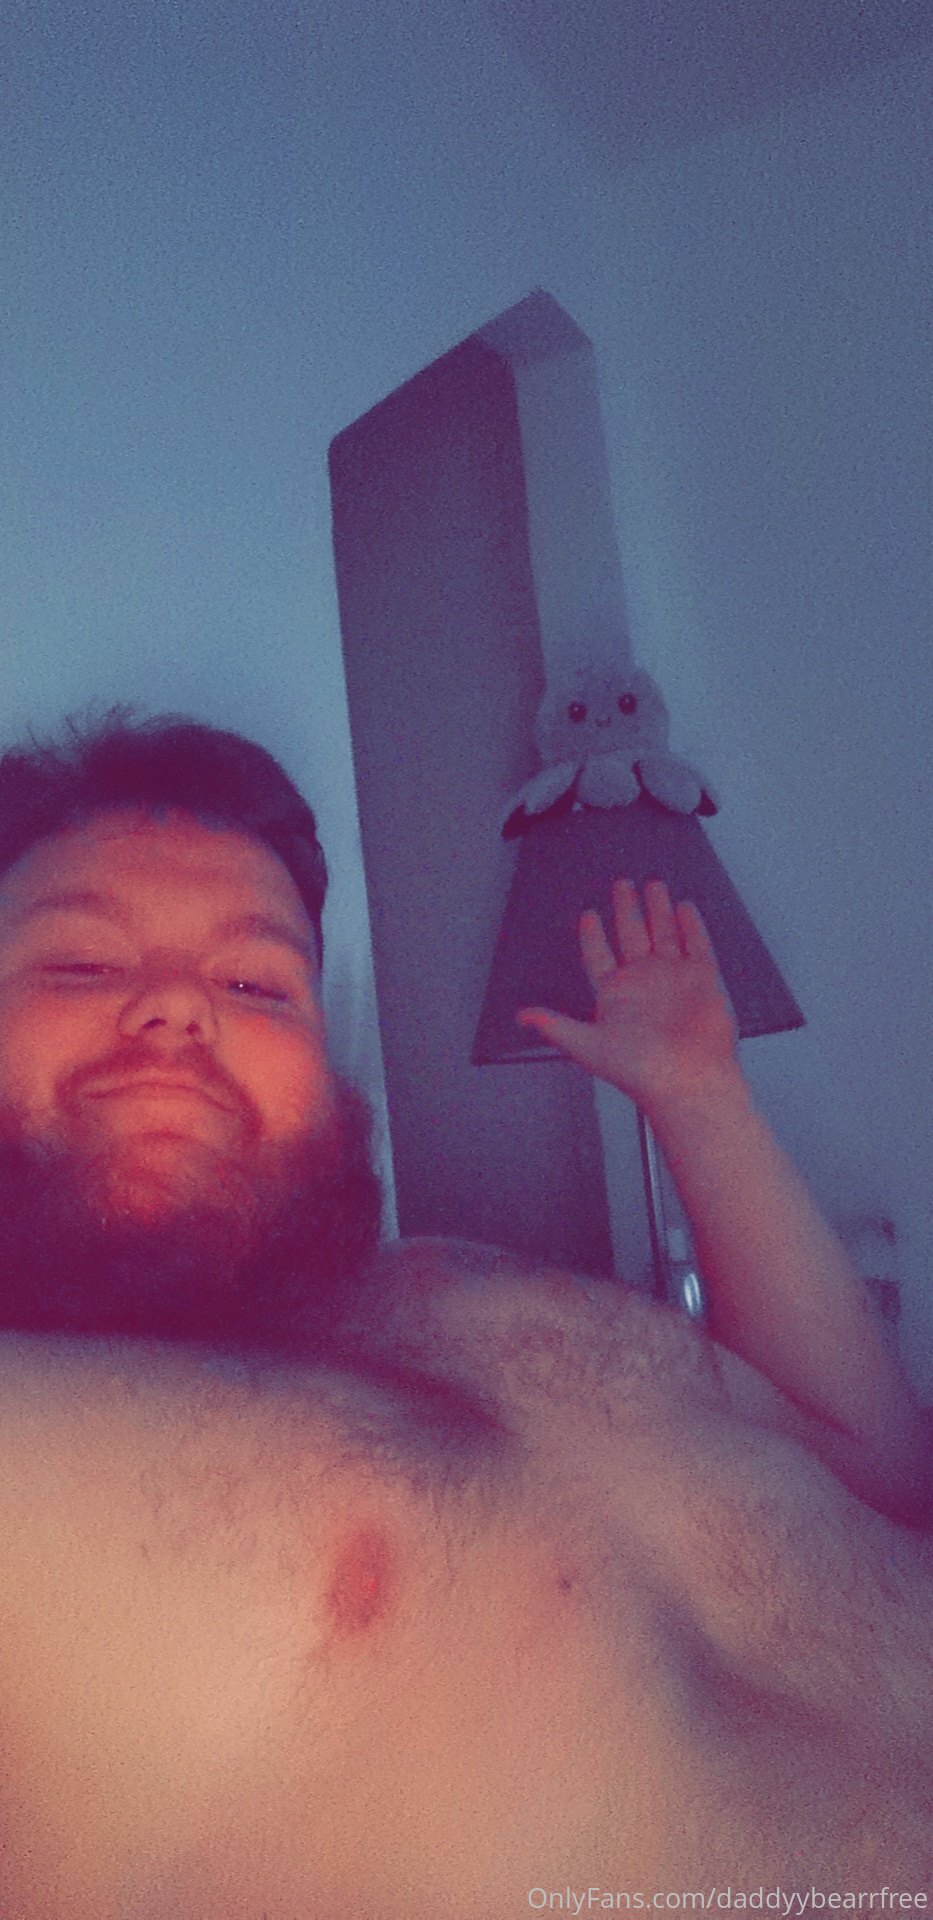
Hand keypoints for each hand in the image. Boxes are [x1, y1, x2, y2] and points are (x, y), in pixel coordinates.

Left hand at [516, 877, 740, 1113]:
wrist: (687, 1082)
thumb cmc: (640, 1072)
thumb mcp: (587, 1046)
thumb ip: (556, 1026)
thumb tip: (522, 1017)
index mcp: (615, 993)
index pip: (599, 956)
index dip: (592, 936)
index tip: (588, 915)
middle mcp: (644, 981)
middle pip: (631, 935)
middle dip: (626, 908)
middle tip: (621, 884)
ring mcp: (674, 978)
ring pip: (664, 933)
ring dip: (658, 909)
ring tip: (652, 885)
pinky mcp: (704, 979)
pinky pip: (697, 945)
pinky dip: (691, 926)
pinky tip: (684, 908)